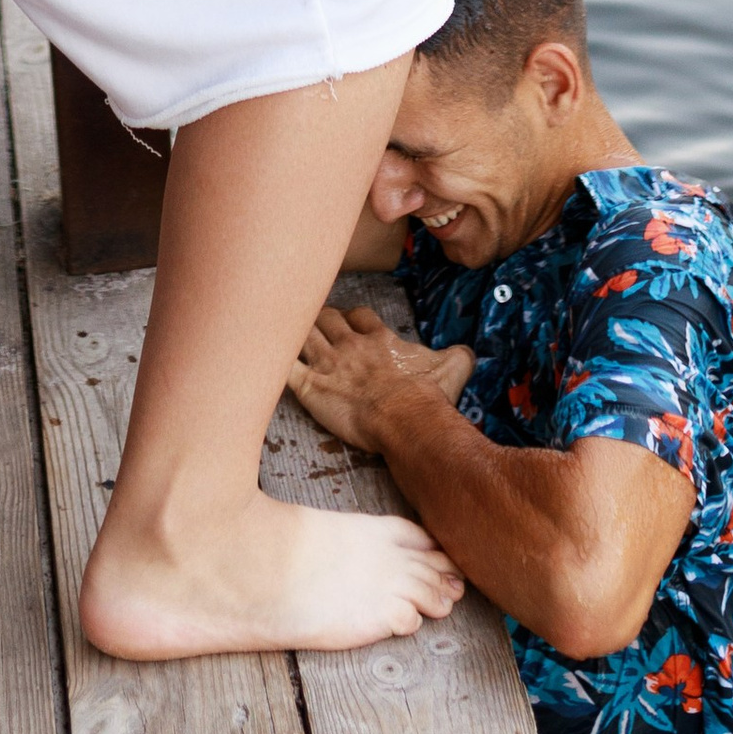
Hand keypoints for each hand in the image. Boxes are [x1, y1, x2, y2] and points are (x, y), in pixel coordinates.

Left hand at [289, 303, 472, 453]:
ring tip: (286, 336)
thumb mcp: (453, 367)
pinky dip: (275, 363)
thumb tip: (470, 352)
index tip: (350, 324)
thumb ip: (459, 355)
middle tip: (315, 329)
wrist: (406, 418)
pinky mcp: (311, 387)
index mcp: (379, 338)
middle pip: (325, 319)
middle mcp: (349, 345)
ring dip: (295, 335)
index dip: (352, 319)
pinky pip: (285, 368)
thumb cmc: (428, 395)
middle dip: (319, 321)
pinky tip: (263, 360)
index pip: (358, 315)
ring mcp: (328, 364)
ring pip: (302, 335)